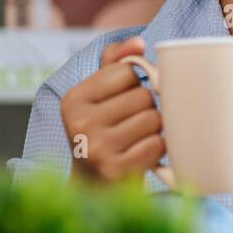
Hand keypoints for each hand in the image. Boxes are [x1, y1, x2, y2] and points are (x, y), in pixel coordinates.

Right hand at [60, 36, 164, 181]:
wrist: (93, 189)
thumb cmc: (103, 133)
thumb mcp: (100, 96)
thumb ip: (116, 62)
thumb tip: (138, 42)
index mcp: (73, 99)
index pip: (127, 71)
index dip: (136, 85)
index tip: (124, 102)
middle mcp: (79, 123)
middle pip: (144, 96)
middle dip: (148, 108)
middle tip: (134, 125)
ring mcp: (96, 149)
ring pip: (154, 119)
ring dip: (156, 129)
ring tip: (138, 139)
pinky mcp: (116, 171)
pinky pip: (158, 144)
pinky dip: (159, 149)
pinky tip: (143, 155)